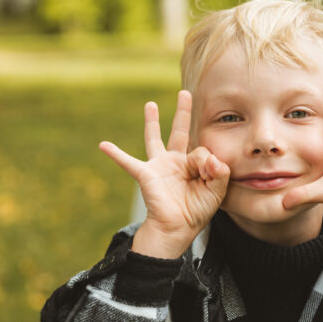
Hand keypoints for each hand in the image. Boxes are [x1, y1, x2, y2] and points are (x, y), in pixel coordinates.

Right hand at [100, 90, 229, 257]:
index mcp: (193, 166)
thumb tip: (211, 157)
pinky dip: (115, 154)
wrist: (176, 229)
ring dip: (152, 122)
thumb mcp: (216, 192)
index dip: (208, 163)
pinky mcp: (146, 174)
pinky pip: (128, 162)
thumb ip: (219, 172)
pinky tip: (103, 145)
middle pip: (180, 132)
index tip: (208, 175)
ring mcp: (159, 166)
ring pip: (155, 139)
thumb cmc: (195, 212)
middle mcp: (175, 162)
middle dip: (183, 112)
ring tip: (151, 105)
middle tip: (185, 93)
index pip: (203, 152)